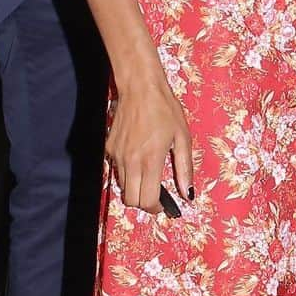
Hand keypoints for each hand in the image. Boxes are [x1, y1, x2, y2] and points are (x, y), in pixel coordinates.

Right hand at [106, 73, 194, 214]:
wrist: (139, 87)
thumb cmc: (165, 109)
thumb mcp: (182, 136)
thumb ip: (184, 168)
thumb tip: (188, 194)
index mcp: (151, 160)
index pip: (147, 200)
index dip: (156, 208)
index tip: (164, 205)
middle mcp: (131, 162)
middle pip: (131, 200)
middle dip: (144, 202)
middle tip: (156, 193)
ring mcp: (116, 156)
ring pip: (122, 186)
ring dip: (135, 187)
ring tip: (148, 172)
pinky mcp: (108, 148)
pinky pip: (116, 170)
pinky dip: (126, 172)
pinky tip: (137, 157)